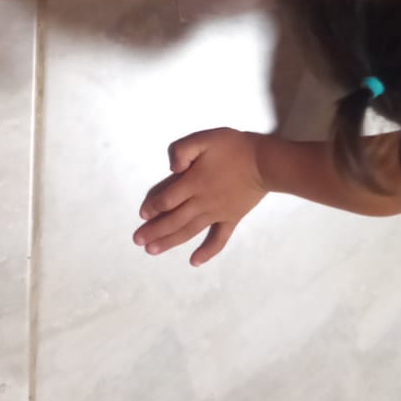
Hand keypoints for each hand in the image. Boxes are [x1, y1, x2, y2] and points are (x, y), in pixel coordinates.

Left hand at [134, 129, 267, 265]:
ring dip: (170, 242)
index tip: (142, 215)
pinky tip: (195, 262)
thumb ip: (183, 150)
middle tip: (138, 241)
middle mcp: (202, 202)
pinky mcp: (231, 219)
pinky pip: (218, 239)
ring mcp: (217, 214)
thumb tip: (171, 169)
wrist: (263, 162)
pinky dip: (207, 252)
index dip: (152, 207)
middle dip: (154, 231)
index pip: (167, 199)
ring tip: (153, 251)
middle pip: (173, 220)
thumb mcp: (205, 138)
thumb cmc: (233, 148)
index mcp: (193, 182)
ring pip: (189, 231)